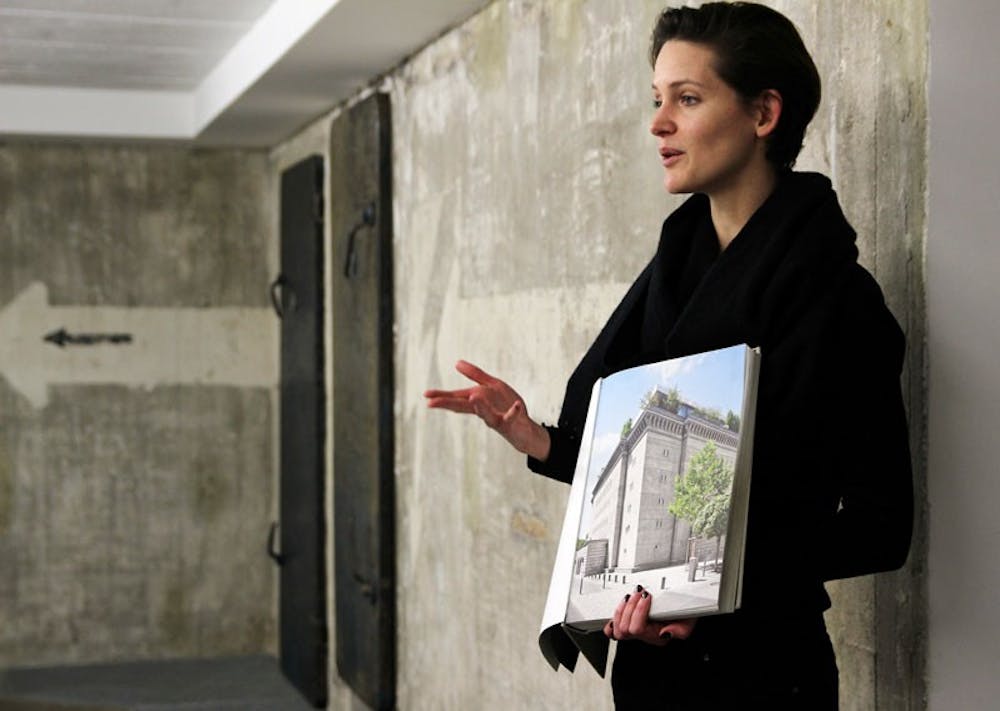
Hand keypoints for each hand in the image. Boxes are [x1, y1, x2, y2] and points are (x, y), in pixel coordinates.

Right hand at [424, 360, 549, 460]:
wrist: (525, 430)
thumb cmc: (506, 406)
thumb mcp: (493, 386)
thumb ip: (476, 375)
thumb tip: (456, 363)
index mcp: (478, 401)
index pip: (457, 398)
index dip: (442, 396)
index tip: (426, 395)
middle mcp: (484, 411)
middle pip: (465, 407)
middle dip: (449, 404)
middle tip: (431, 403)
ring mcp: (497, 419)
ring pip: (486, 414)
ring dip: (481, 406)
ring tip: (473, 397)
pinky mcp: (512, 424)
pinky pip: (512, 417)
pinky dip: (513, 412)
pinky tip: (516, 404)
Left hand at [603, 585, 696, 645]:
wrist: (683, 609)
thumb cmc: (684, 615)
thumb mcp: (688, 622)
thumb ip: (680, 631)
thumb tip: (665, 633)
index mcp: (655, 636)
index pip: (638, 629)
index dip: (639, 611)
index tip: (648, 596)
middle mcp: (644, 635)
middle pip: (624, 629)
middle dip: (630, 607)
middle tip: (639, 593)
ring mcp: (634, 630)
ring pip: (617, 629)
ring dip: (622, 608)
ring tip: (631, 596)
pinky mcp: (629, 623)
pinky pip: (612, 631)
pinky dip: (613, 620)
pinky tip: (620, 610)